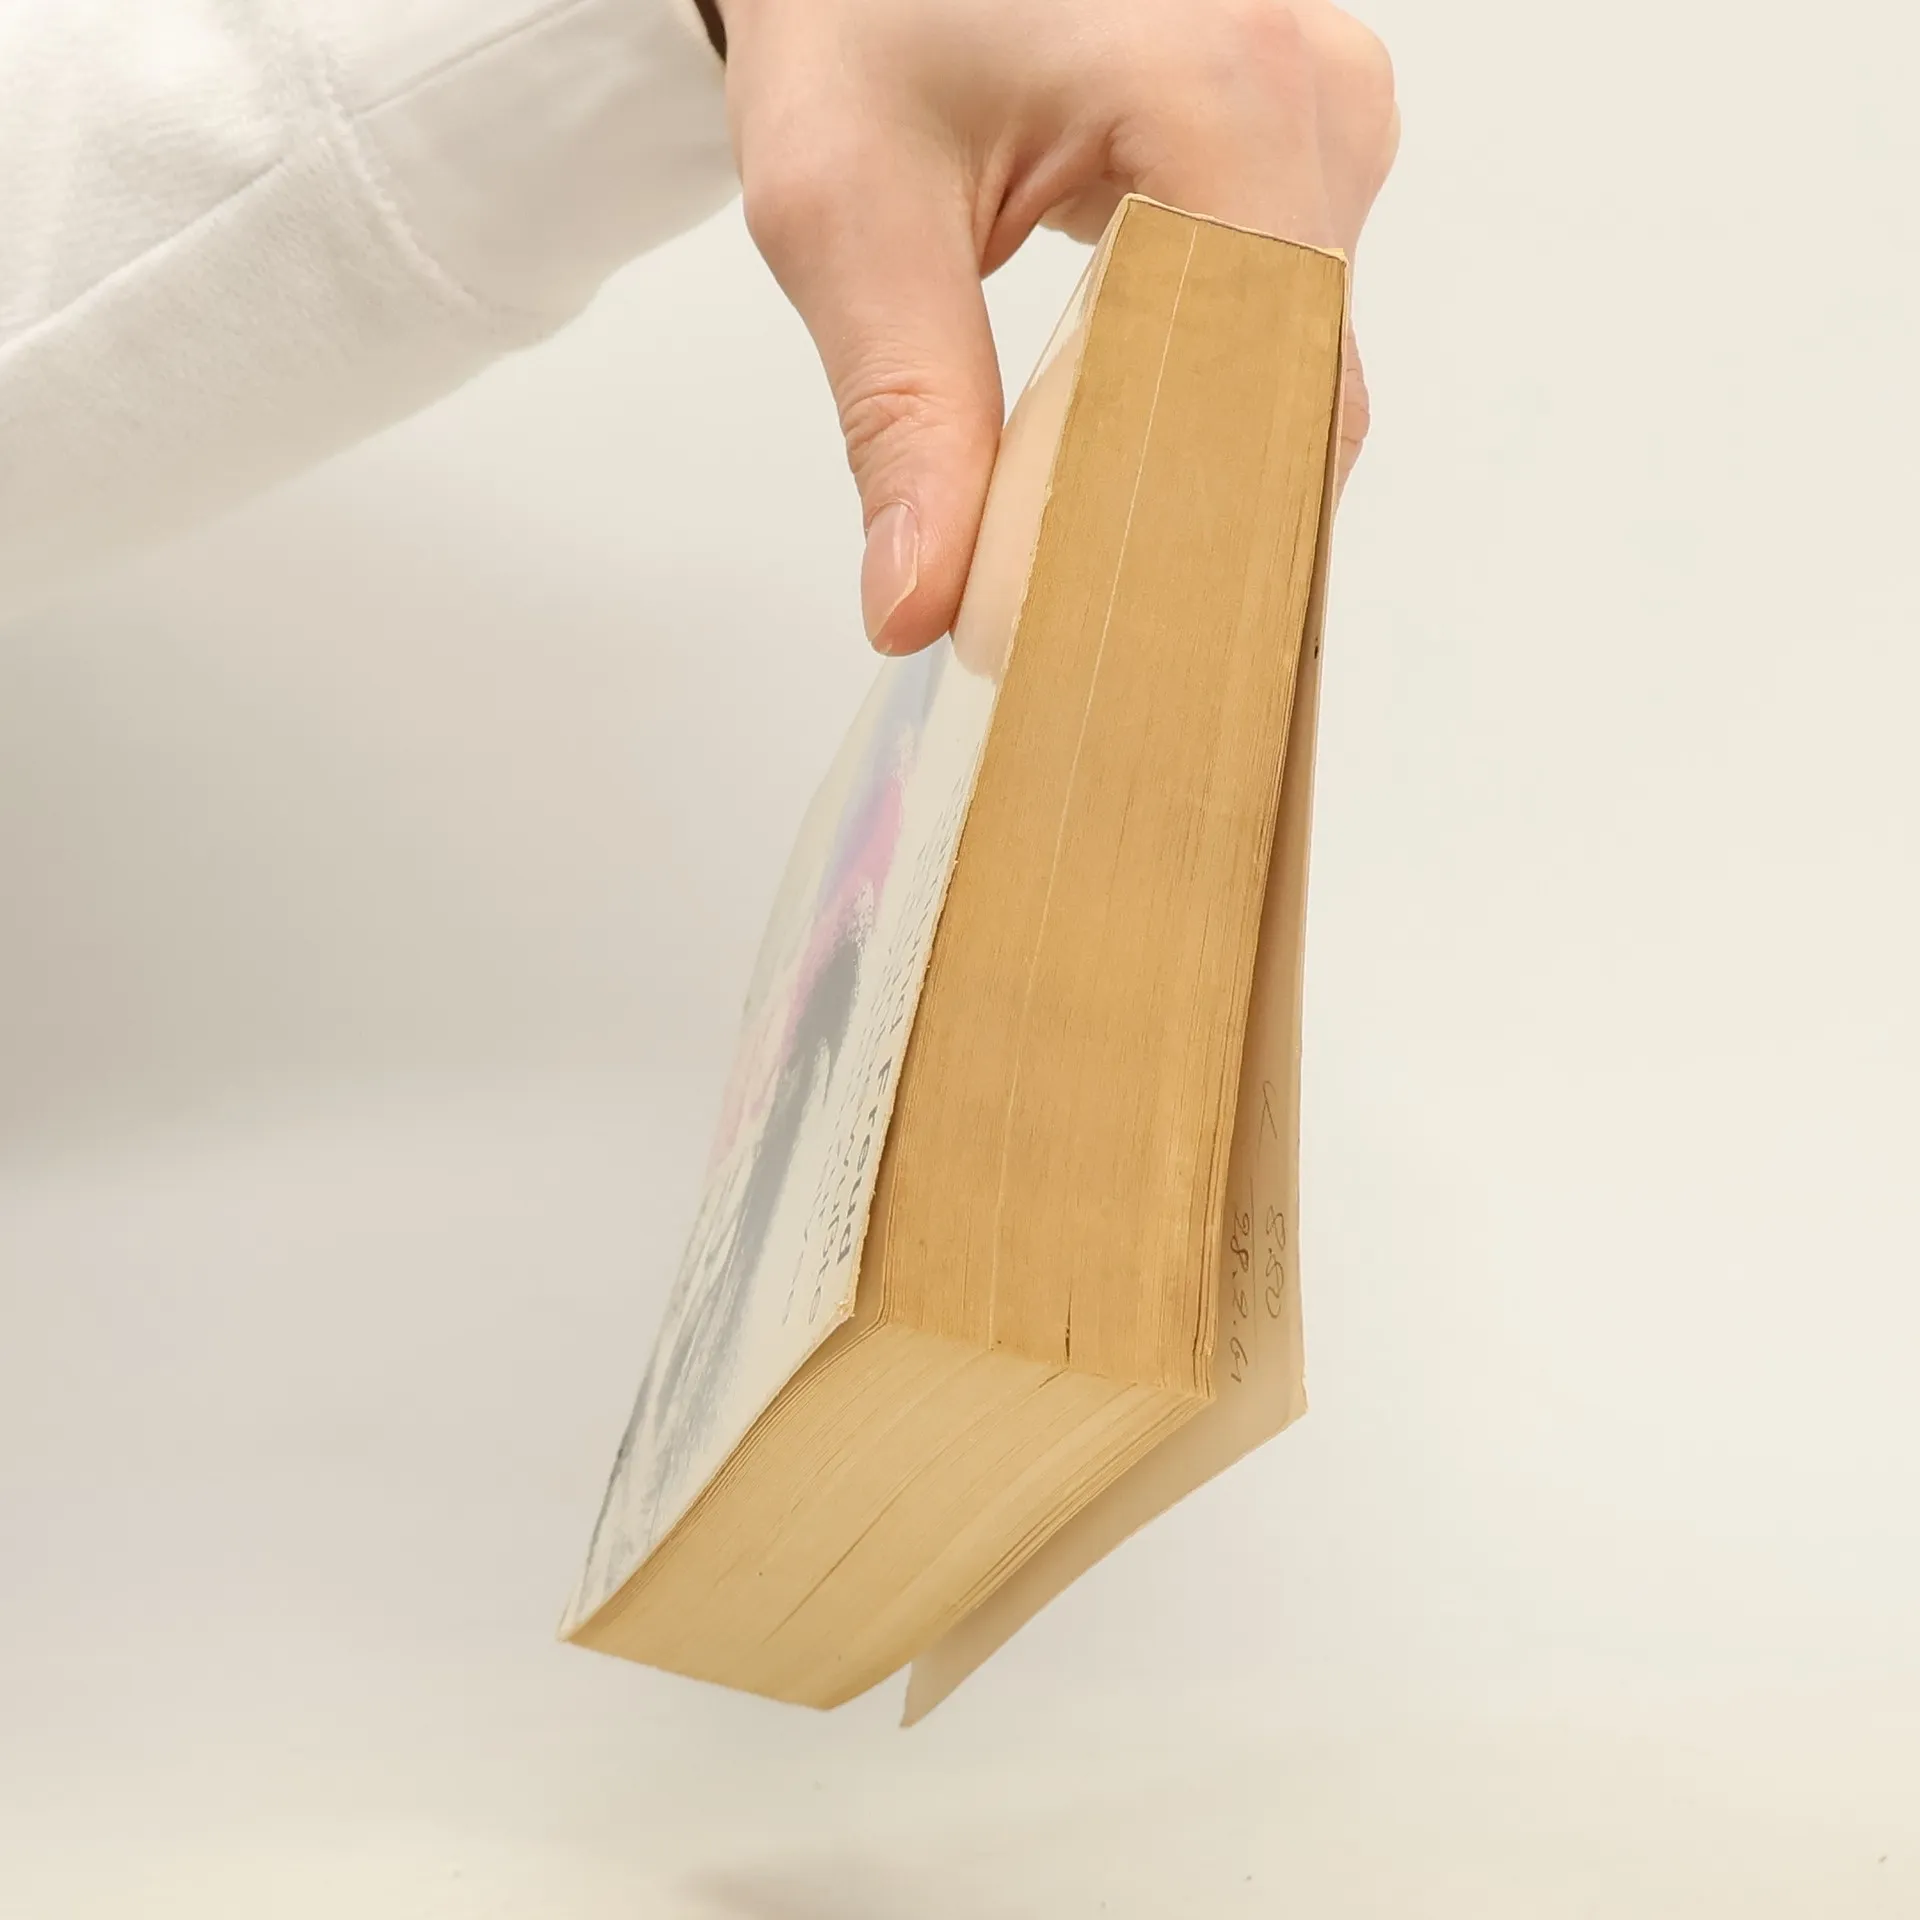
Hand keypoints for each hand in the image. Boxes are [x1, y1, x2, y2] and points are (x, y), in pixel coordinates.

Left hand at [717, 0, 1398, 653]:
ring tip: (1080, 552)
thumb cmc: (863, 8)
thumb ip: (901, 415)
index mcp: (1228, 89)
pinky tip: (1115, 462)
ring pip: (1295, 376)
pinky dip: (1200, 410)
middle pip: (1290, 398)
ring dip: (1190, 471)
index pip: (1261, 389)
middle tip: (1067, 631)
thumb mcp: (847, 209)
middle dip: (1181, 524)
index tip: (1097, 649)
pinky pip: (1282, 327)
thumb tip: (921, 604)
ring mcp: (1330, 120)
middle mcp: (1319, 100)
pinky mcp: (1305, 148)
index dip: (1183, 540)